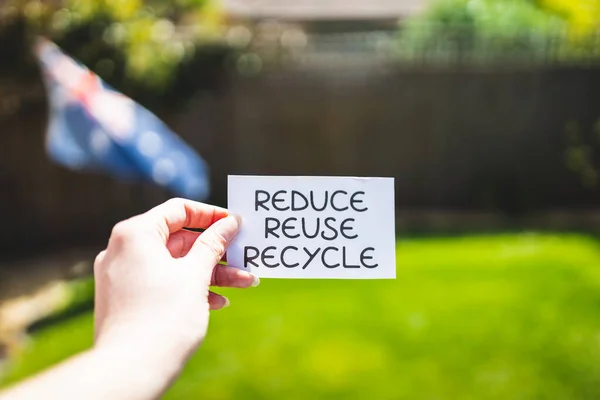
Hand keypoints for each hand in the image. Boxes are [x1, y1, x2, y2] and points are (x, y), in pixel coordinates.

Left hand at [93, 198, 257, 364]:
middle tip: (245, 256)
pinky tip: (218, 302)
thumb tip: (230, 222)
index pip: (178, 210)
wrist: (131, 370)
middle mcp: (124, 250)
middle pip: (179, 239)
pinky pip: (163, 283)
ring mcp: (123, 276)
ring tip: (245, 283)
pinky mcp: (127, 299)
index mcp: (135, 234)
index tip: (235, 223)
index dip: (211, 214)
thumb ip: (214, 243)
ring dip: (210, 272)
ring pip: (175, 264)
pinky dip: (190, 287)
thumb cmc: (163, 317)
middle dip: (217, 251)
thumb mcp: (196, 274)